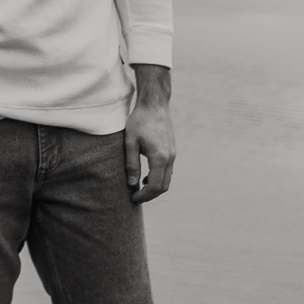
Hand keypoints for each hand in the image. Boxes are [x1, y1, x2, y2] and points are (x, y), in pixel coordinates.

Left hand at [124, 64, 174, 204]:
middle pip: (163, 186)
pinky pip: (168, 171)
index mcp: (160, 157)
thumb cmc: (139, 121)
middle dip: (150, 195)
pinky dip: (159, 178)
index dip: (144, 195)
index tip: (133, 198)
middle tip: (136, 198)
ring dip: (155, 187)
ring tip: (139, 189)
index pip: (154, 186)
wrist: (154, 105)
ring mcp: (173, 154)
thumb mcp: (130, 142)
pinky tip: (146, 176)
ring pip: (167, 179)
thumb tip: (132, 184)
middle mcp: (170, 158)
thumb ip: (131, 164)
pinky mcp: (172, 150)